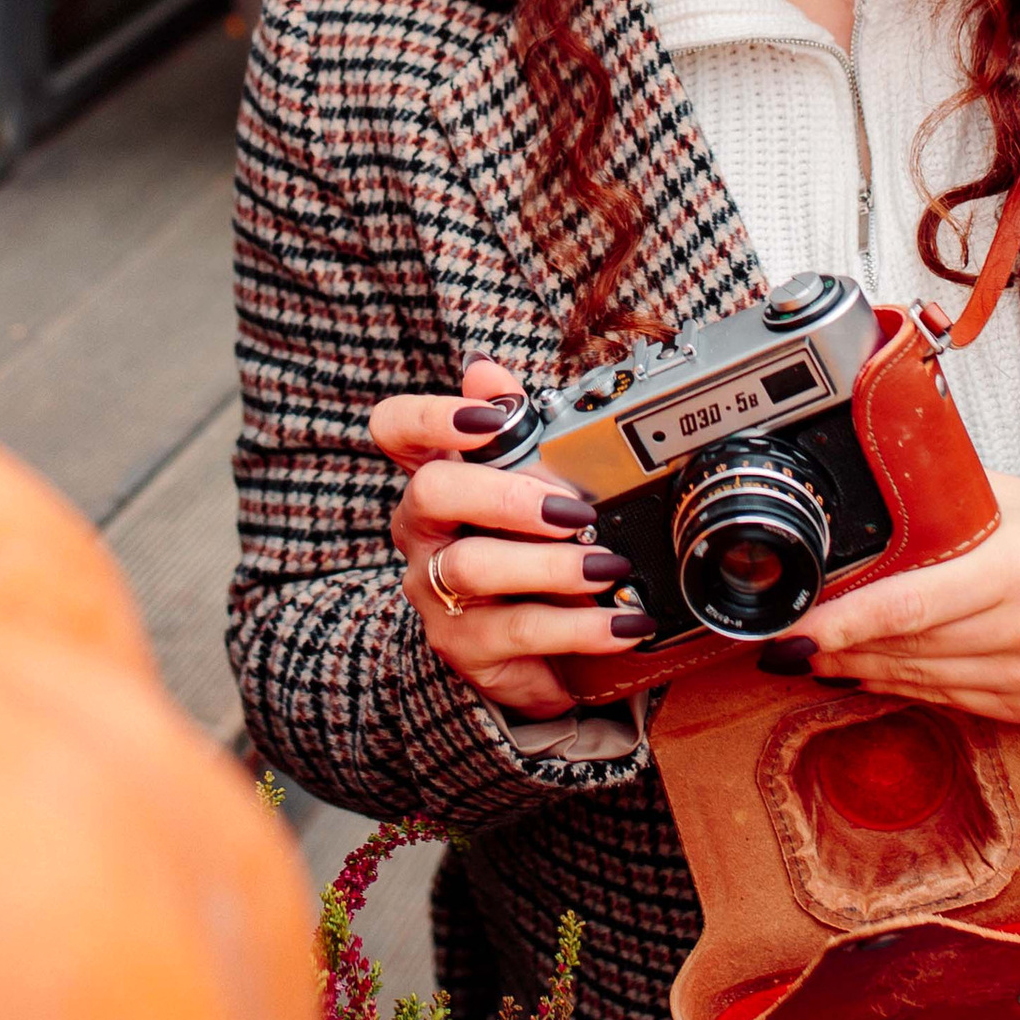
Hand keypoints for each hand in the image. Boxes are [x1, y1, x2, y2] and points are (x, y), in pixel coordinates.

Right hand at [370, 356, 651, 720]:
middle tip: (573, 510)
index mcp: (435, 478)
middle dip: (506, 494)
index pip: (396, 429)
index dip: (428, 416)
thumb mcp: (524, 488)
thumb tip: (484, 368)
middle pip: (432, 492)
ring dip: (550, 565)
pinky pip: (519, 631)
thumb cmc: (520, 552)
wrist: (520, 652)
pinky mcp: (464, 645)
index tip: (485, 420)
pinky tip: (622, 622)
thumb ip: (510, 427)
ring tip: (608, 567)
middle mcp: (423, 532)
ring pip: (474, 566)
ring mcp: (436, 590)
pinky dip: (581, 626)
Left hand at [787, 473, 1019, 725]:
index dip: (841, 622)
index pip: (908, 605)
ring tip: (816, 654)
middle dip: (838, 645)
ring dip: (859, 668)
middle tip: (785, 638)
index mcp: (1018, 567)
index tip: (790, 630)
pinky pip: (946, 700)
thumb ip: (933, 495)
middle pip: (906, 647)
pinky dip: (900, 685)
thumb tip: (853, 482)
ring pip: (919, 679)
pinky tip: (866, 671)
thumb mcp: (1002, 497)